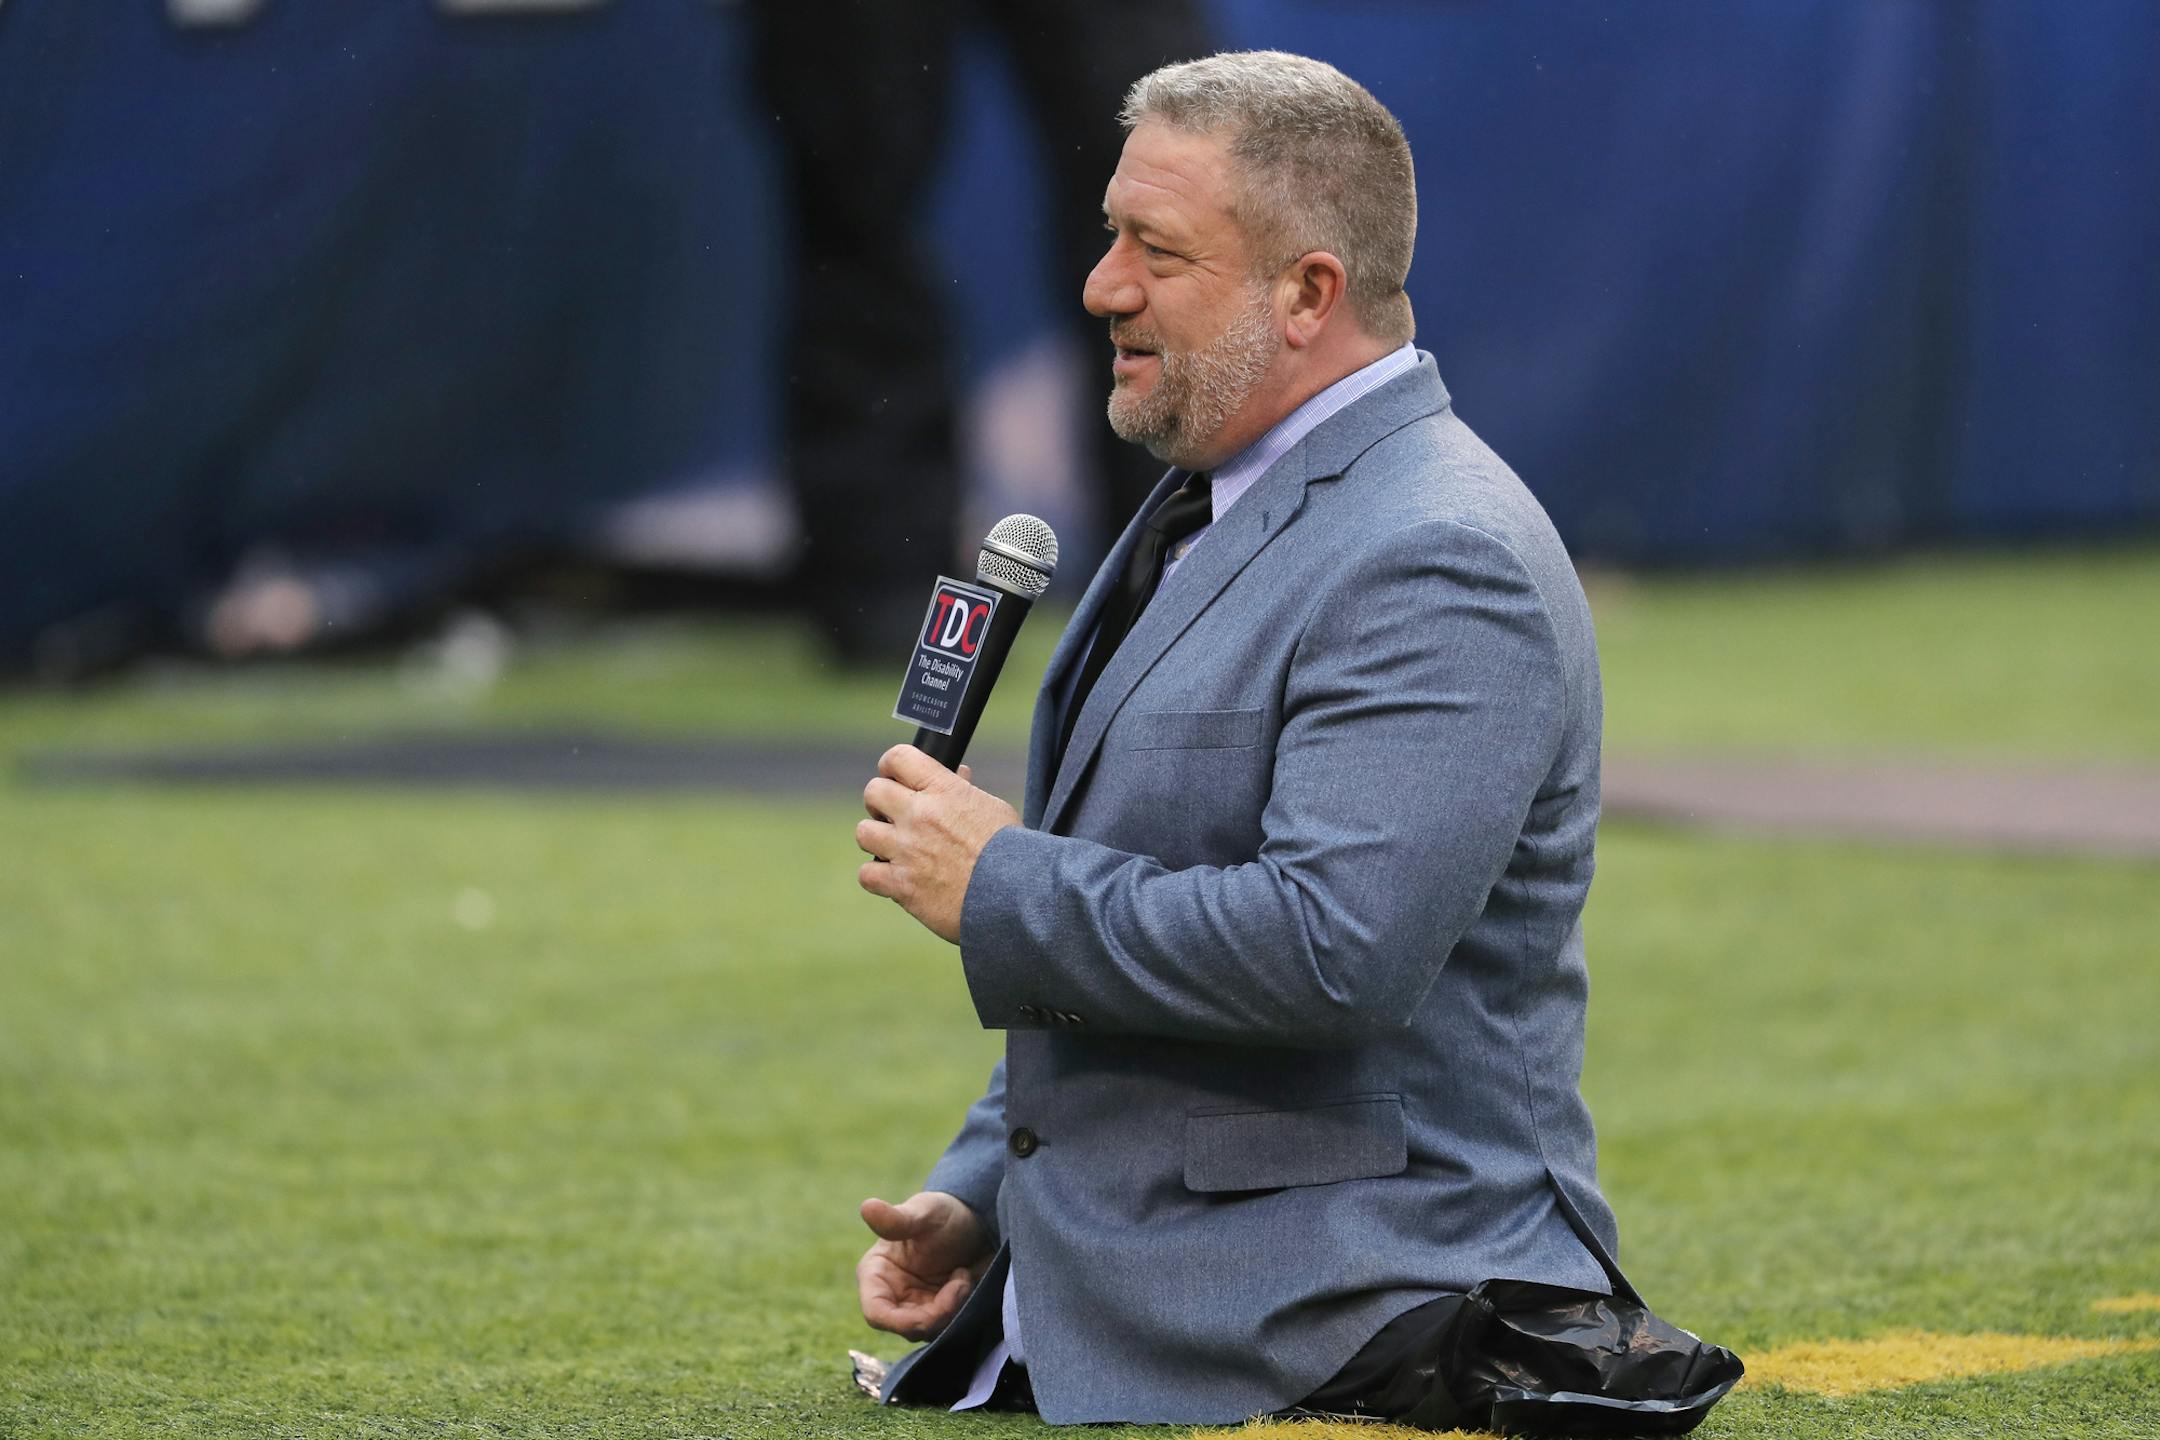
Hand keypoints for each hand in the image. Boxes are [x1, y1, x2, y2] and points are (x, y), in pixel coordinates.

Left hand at [856, 746, 1019, 942]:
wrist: (1017, 896)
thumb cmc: (1011, 852)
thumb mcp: (993, 809)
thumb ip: (966, 791)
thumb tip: (958, 774)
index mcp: (944, 790)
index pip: (898, 758)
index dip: (891, 765)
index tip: (895, 778)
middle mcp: (920, 816)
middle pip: (873, 792)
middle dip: (880, 802)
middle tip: (893, 816)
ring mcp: (907, 850)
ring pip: (863, 832)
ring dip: (876, 840)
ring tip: (894, 849)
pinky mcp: (902, 885)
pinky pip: (866, 874)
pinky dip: (877, 877)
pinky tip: (895, 878)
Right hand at [856, 1190, 992, 1340]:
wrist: (978, 1221)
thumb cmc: (944, 1212)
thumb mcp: (925, 1213)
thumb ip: (897, 1219)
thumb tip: (867, 1206)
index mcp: (876, 1273)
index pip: (876, 1313)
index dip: (900, 1322)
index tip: (934, 1313)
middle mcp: (891, 1295)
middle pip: (907, 1327)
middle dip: (938, 1314)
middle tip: (961, 1283)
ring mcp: (915, 1306)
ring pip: (929, 1331)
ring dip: (952, 1310)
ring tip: (964, 1276)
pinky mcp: (937, 1313)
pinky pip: (946, 1327)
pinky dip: (960, 1310)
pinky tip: (967, 1281)